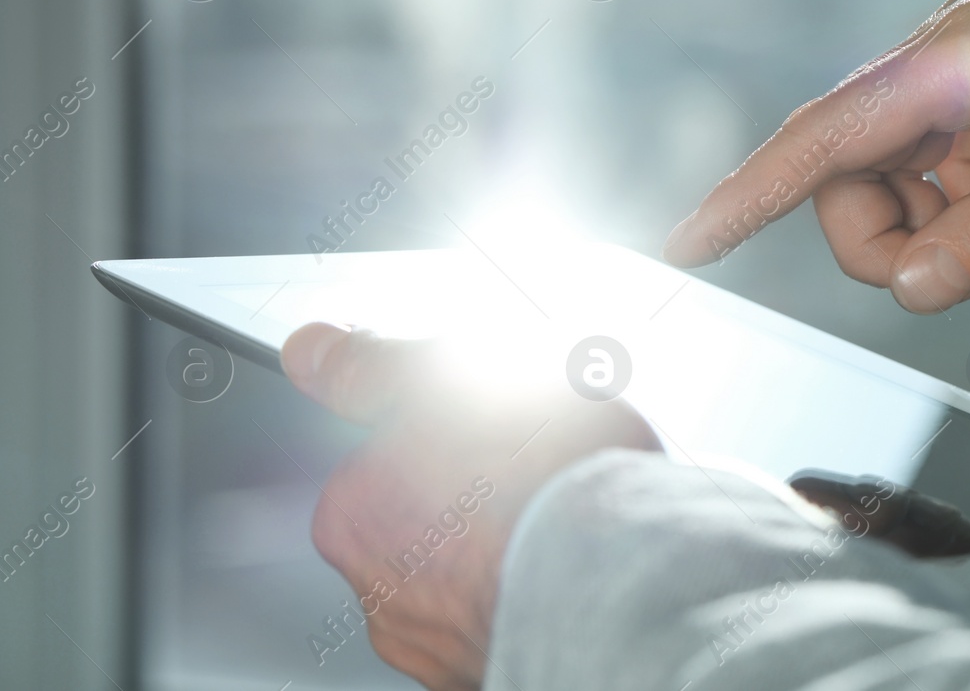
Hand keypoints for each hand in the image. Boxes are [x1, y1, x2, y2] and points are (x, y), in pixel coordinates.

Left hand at [281, 322, 660, 690]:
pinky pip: (511, 615)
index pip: (387, 453)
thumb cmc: (541, 477)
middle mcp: (378, 593)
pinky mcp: (495, 673)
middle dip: (472, 492)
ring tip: (564, 514)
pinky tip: (573, 560)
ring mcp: (437, 646)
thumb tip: (310, 350)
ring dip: (504, 546)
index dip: (449, 426)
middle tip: (533, 464)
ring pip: (468, 575)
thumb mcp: (453, 375)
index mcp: (351, 513)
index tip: (492, 420)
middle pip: (424, 519)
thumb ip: (372, 365)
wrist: (618, 576)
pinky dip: (534, 590)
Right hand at [662, 0, 969, 312]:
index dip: (750, 194)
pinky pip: (955, 155)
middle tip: (963, 273)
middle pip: (857, 162)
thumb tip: (913, 285)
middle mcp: (957, 48)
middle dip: (883, 234)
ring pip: (906, 166)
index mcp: (965, 55)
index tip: (689, 241)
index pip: (827, 135)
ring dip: (937, 222)